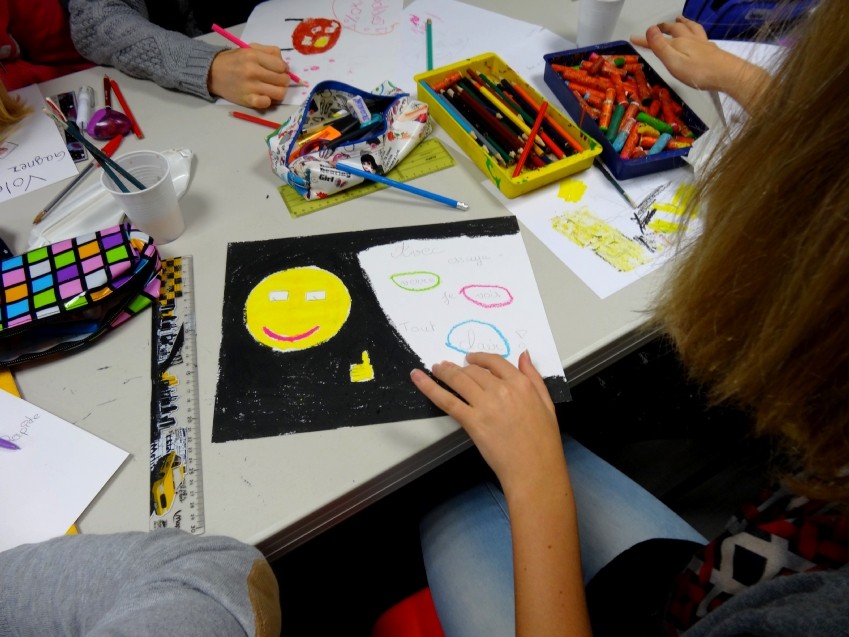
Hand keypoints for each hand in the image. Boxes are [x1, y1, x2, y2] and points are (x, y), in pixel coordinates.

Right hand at [208, 44, 289, 108]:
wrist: (212, 72)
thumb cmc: (234, 60)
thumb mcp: (249, 49)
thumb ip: (268, 52)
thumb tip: (285, 65)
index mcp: (254, 56)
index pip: (281, 66)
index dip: (283, 69)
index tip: (279, 70)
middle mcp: (253, 71)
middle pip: (283, 80)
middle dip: (284, 80)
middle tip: (277, 80)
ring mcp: (250, 87)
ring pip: (279, 93)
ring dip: (279, 91)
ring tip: (273, 88)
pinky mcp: (247, 100)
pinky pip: (266, 103)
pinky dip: (268, 101)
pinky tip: (263, 96)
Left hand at [410, 351, 564, 495]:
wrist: (534, 469)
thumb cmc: (543, 442)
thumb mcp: (547, 403)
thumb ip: (534, 376)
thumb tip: (524, 355)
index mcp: (521, 384)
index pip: (495, 362)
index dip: (479, 358)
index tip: (470, 358)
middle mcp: (502, 389)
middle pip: (473, 371)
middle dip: (459, 368)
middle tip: (449, 367)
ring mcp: (485, 405)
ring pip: (459, 380)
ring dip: (444, 371)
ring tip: (436, 368)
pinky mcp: (472, 421)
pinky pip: (446, 400)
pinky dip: (429, 387)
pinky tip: (418, 378)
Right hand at [631, 16, 768, 109]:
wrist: (727, 74)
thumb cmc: (698, 71)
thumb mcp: (673, 61)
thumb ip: (660, 46)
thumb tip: (649, 29)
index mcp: (679, 42)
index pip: (658, 39)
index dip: (645, 39)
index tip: (633, 38)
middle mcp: (690, 39)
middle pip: (676, 28)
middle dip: (665, 27)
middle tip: (657, 26)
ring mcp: (702, 43)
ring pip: (691, 28)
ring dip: (683, 22)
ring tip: (679, 18)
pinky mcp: (711, 49)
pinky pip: (702, 34)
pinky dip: (696, 30)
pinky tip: (698, 34)